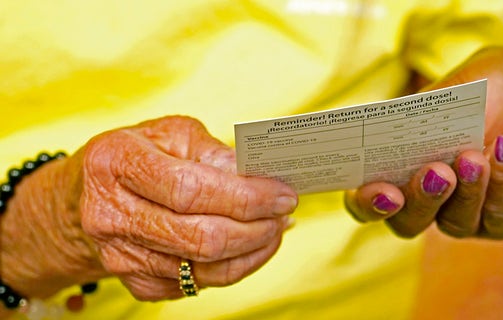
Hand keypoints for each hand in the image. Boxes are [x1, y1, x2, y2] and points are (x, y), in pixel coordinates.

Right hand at [1, 116, 297, 300]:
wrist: (86, 198)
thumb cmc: (137, 155)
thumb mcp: (169, 133)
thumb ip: (212, 151)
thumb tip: (257, 175)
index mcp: (116, 163)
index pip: (190, 190)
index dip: (245, 196)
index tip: (283, 194)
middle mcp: (111, 214)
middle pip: (201, 237)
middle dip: (257, 228)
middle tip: (284, 213)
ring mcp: (120, 255)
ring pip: (205, 268)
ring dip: (253, 249)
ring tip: (275, 228)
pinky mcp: (135, 282)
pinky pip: (198, 285)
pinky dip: (235, 267)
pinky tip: (250, 245)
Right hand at [345, 26, 502, 238]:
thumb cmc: (488, 85)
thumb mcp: (450, 91)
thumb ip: (422, 118)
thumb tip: (397, 138)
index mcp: (401, 170)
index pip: (369, 201)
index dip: (368, 204)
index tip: (380, 190)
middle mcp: (431, 199)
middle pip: (408, 224)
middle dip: (419, 202)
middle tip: (435, 172)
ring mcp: (469, 212)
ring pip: (455, 223)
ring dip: (466, 191)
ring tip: (473, 155)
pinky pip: (502, 215)